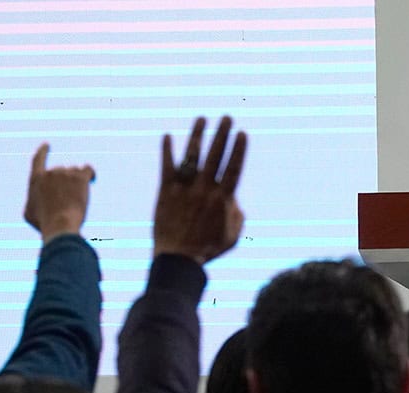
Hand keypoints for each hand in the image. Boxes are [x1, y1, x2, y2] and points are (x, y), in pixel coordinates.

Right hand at [24, 144, 94, 242]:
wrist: (60, 223)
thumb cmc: (44, 222)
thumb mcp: (29, 213)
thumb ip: (33, 201)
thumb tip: (38, 200)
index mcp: (36, 179)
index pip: (38, 160)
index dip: (43, 151)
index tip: (47, 145)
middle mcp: (51, 172)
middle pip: (61, 171)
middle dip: (65, 184)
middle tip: (67, 202)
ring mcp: (66, 173)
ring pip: (75, 172)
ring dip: (76, 183)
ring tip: (75, 200)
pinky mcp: (80, 178)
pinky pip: (88, 169)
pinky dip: (90, 173)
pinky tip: (92, 179)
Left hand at [153, 116, 246, 264]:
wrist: (178, 259)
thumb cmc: (207, 250)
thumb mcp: (232, 237)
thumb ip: (237, 215)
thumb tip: (233, 199)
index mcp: (223, 199)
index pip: (234, 168)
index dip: (239, 149)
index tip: (242, 133)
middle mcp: (204, 189)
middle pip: (216, 156)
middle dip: (222, 134)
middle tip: (226, 117)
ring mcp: (184, 189)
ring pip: (192, 156)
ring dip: (197, 135)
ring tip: (202, 119)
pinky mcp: (166, 192)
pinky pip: (167, 167)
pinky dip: (167, 151)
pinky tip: (167, 136)